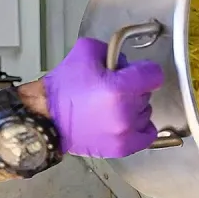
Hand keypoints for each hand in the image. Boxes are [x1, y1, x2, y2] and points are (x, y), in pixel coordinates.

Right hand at [43, 38, 163, 157]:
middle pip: (147, 93)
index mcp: (118, 88)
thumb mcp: (83, 53)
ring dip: (133, 107)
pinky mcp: (122, 148)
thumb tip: (124, 61)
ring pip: (145, 112)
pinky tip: (125, 120)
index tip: (135, 72)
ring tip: (111, 106)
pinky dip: (139, 126)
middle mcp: (125, 112)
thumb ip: (109, 50)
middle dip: (132, 88)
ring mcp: (125, 132)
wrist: (45, 118)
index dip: (144, 70)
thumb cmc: (63, 89)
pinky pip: (147, 134)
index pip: (153, 75)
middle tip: (111, 88)